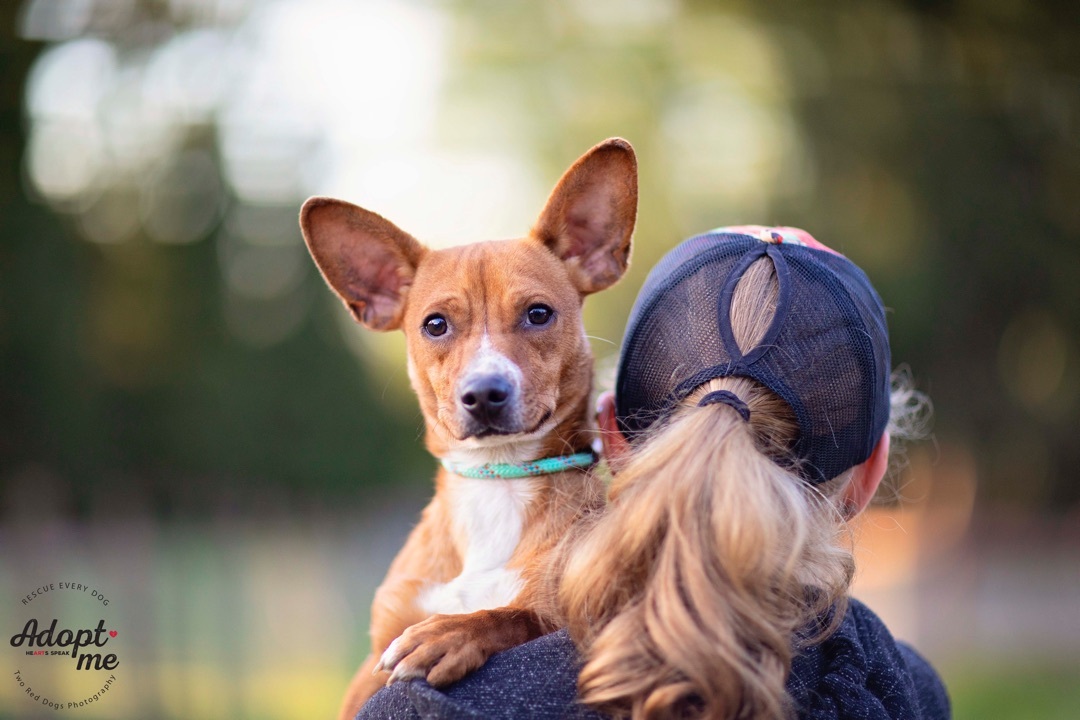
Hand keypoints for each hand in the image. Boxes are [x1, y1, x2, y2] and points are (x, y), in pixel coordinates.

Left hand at [375, 608, 543, 686]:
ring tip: (398, 682)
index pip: (405, 637)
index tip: (380, 668)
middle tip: (387, 678)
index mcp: (432, 624)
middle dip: (395, 661)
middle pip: (411, 643)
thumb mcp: (440, 629)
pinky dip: (434, 677)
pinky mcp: (466, 653)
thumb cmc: (463, 633)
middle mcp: (440, 629)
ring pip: (424, 655)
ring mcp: (453, 641)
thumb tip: (386, 664)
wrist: (496, 627)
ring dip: (409, 670)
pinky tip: (428, 685)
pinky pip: (446, 668)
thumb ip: (417, 641)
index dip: (391, 652)